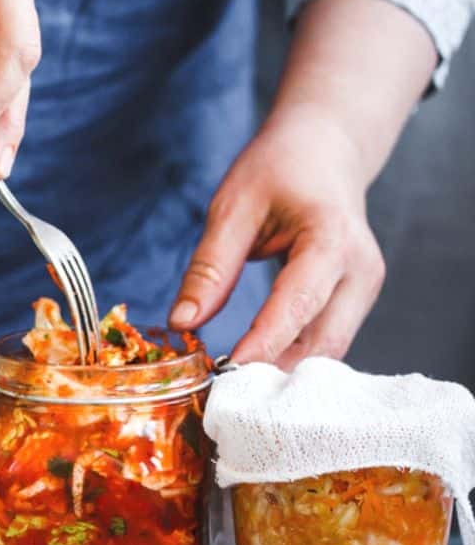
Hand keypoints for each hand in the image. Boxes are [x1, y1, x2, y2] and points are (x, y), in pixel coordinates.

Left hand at [169, 103, 385, 368]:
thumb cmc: (279, 168)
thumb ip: (210, 267)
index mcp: (332, 238)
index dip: (264, 342)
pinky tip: (258, 373)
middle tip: (225, 394)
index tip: (227, 373)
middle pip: (322, 341)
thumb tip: (182, 323)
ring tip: (236, 390)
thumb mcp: (233, 206)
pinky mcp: (355, 301)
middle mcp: (360, 270)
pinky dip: (293, 360)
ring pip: (327, 351)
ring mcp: (364, 289)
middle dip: (275, 372)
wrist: (328, 149)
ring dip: (284, 374)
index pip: (298, 302)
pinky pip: (326, 342)